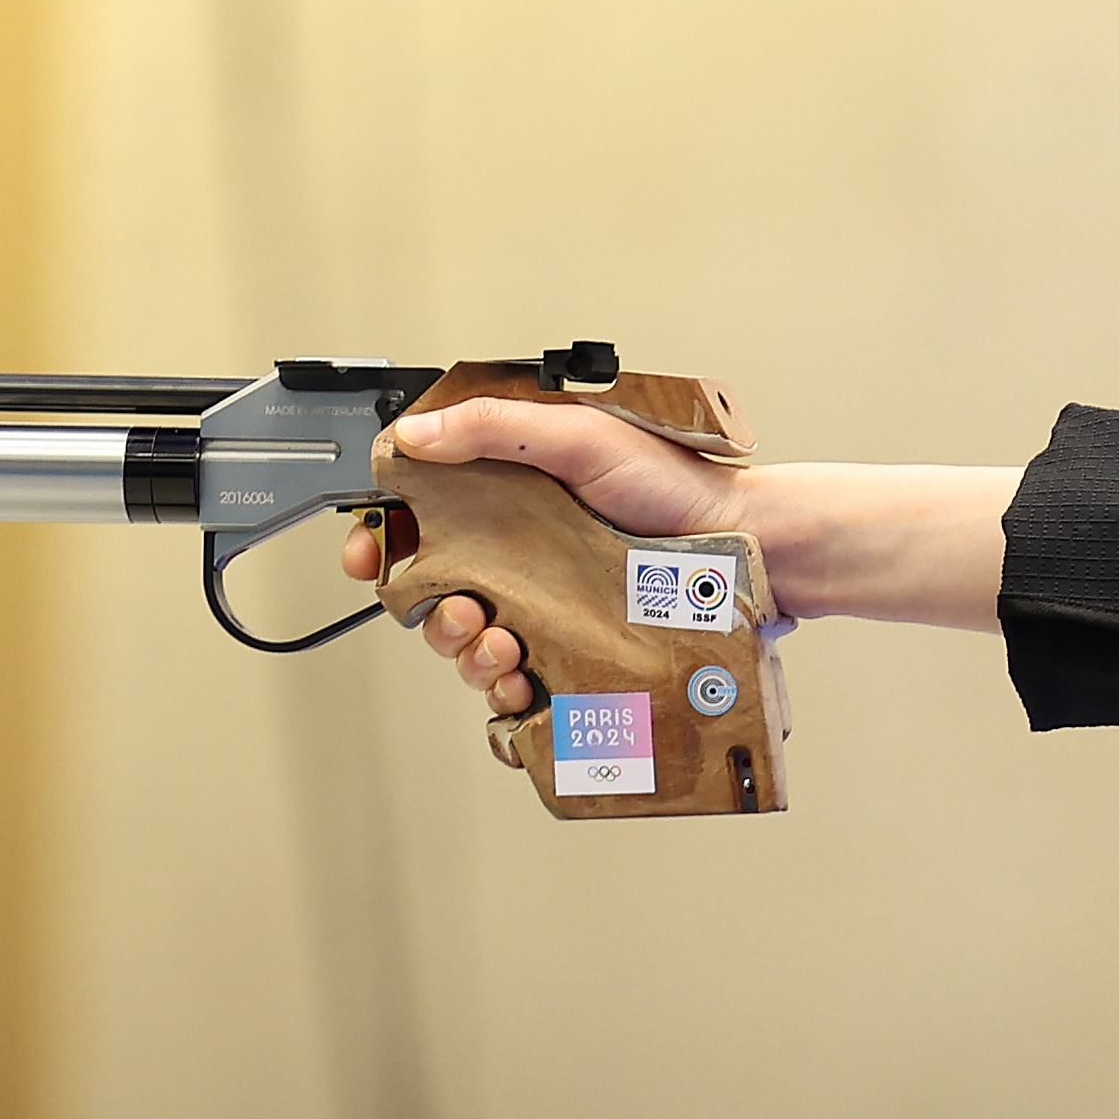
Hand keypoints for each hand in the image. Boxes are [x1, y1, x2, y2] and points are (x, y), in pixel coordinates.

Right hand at [334, 403, 1017, 718]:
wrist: (749, 545)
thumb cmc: (679, 486)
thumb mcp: (579, 436)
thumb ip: (491, 427)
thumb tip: (411, 435)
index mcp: (510, 502)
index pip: (421, 524)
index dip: (384, 543)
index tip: (369, 557)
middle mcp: (524, 559)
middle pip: (436, 596)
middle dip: (430, 611)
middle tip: (461, 613)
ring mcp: (551, 612)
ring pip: (473, 648)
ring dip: (466, 654)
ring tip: (498, 645)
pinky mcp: (581, 657)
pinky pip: (522, 689)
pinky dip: (507, 692)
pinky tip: (520, 681)